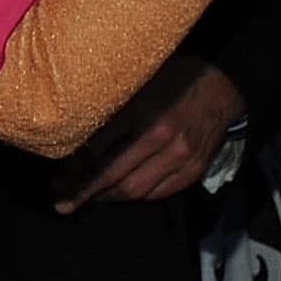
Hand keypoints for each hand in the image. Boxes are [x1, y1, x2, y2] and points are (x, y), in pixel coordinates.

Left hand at [56, 56, 242, 209]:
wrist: (223, 86)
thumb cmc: (172, 79)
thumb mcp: (136, 85)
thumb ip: (108, 110)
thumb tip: (72, 136)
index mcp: (142, 112)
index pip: (98, 150)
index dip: (73, 168)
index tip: (56, 177)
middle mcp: (162, 138)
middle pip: (113, 176)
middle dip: (83, 192)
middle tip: (62, 201)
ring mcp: (181, 157)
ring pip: (135, 190)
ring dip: (107, 197)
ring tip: (87, 198)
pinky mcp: (194, 169)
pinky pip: (158, 193)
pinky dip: (135, 196)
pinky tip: (118, 193)